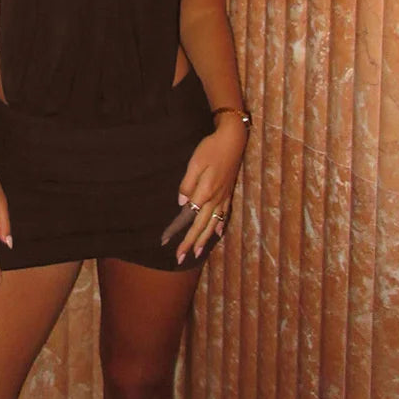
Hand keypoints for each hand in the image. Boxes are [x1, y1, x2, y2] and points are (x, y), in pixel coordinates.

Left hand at [161, 118, 246, 262]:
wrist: (233, 140)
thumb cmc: (211, 149)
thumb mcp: (195, 164)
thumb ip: (187, 184)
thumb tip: (182, 204)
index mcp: (205, 193)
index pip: (188, 218)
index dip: (176, 231)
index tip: (165, 243)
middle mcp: (215, 199)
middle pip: (201, 226)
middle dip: (189, 243)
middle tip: (179, 258)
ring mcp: (223, 197)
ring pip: (213, 224)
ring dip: (204, 240)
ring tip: (196, 253)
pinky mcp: (228, 192)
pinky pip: (224, 214)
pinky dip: (219, 226)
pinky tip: (218, 232)